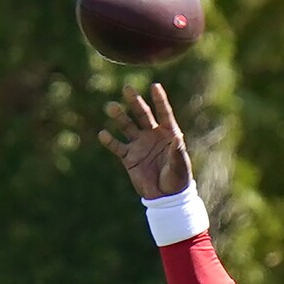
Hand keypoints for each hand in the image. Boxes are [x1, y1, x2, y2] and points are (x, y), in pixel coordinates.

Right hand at [98, 83, 192, 199]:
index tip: (155, 86)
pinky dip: (109, 140)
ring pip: (127, 126)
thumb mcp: (179, 165)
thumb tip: (177, 137)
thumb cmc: (177, 180)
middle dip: (135, 102)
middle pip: (142, 114)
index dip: (160, 99)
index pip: (164, 113)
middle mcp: (152, 135)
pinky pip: (117, 146)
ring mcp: (139, 145)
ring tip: (111, 107)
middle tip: (127, 88)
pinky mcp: (129, 157)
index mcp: (168, 134)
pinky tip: (103, 134)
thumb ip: (177, 151)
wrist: (166, 197)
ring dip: (119, 116)